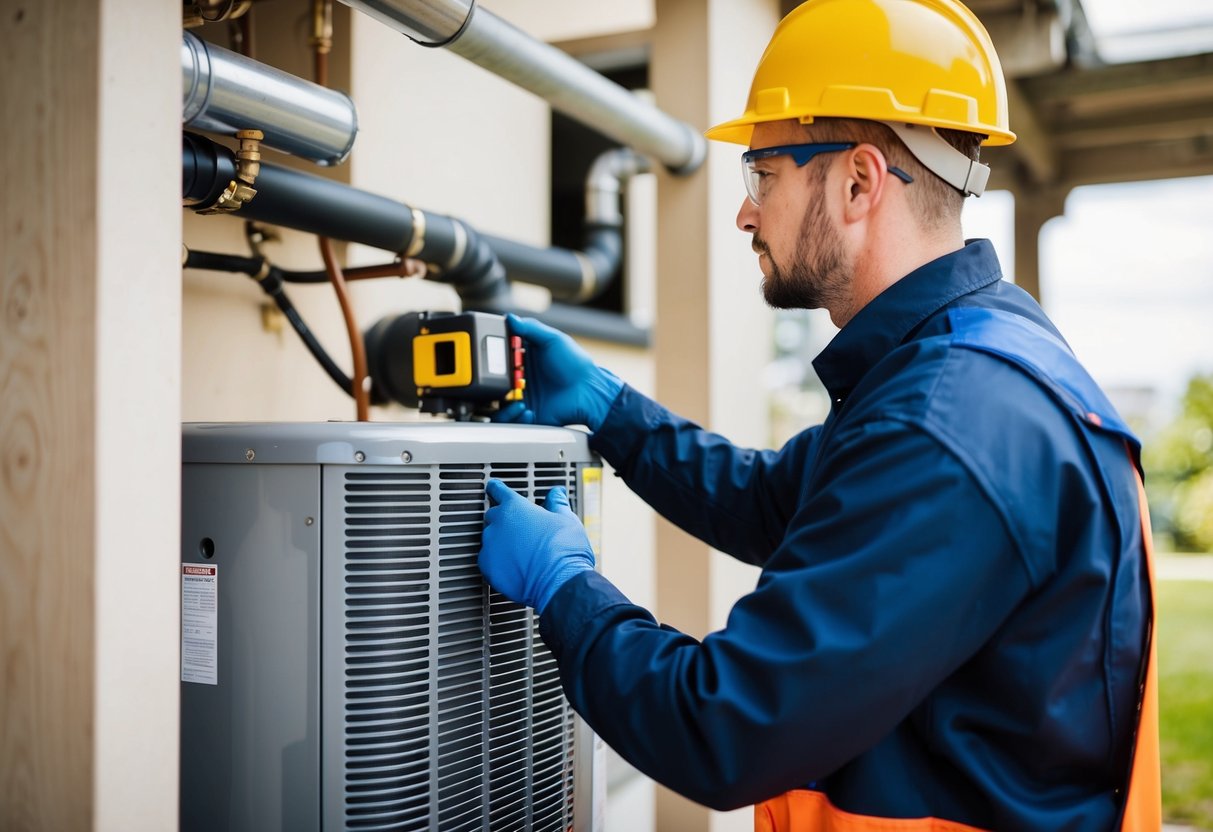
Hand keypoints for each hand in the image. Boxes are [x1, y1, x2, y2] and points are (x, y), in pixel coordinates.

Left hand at [478, 480, 594, 613]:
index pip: (499, 490)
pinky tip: (513, 566)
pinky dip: (497, 561)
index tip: (493, 487)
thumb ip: (557, 503)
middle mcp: (499, 523)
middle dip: (504, 520)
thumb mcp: (567, 519)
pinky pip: (487, 559)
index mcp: (516, 507)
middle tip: (520, 530)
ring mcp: (490, 545)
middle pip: (493, 515)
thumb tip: (556, 493)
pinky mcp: (487, 566)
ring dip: (500, 541)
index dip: (496, 488)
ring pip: (490, 539)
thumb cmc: (565, 551)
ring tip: (519, 552)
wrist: (560, 582)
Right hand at [496, 314, 622, 430]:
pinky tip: (526, 410)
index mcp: (522, 360)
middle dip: (493, 384)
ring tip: (517, 401)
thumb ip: (530, 327)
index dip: (494, 359)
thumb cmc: (575, 365)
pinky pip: (508, 420)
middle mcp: (518, 379)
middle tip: (507, 383)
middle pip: (492, 382)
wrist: (588, 391)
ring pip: (495, 404)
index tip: (496, 360)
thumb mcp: (553, 339)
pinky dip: (512, 416)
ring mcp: (521, 398)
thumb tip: (510, 318)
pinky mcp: (526, 415)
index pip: (498, 359)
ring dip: (502, 404)